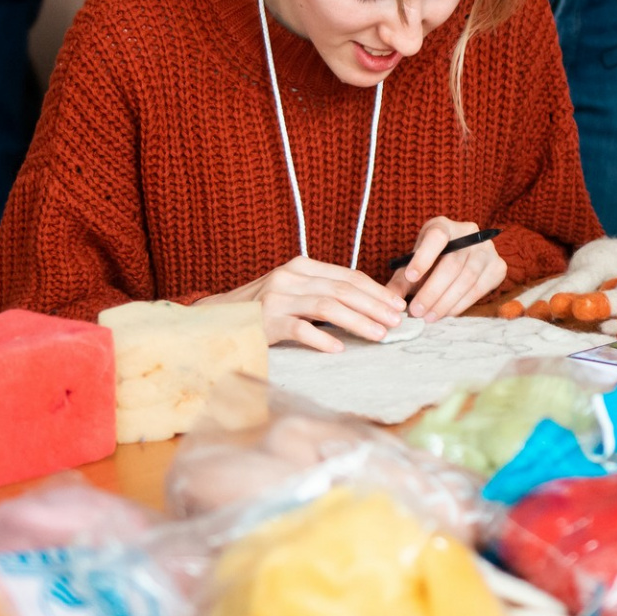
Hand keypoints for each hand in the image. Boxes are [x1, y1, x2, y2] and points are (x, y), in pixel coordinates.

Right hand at [199, 256, 406, 352]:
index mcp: (302, 267)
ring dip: (357, 322)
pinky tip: (338, 348)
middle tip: (395, 322)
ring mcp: (277, 298)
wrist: (220, 318)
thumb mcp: (295, 291)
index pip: (348, 276)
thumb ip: (324, 292)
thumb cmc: (264, 308)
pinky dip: (322, 339)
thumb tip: (369, 306)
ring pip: (327, 307)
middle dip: (374, 306)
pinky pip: (300, 330)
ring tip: (378, 334)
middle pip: (342, 290)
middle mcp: (290, 277)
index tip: (397, 305)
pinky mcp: (266, 321)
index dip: (376, 291)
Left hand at [388, 217, 507, 320]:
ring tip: (429, 316)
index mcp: (443, 225)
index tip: (410, 277)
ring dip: (446, 301)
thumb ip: (401, 281)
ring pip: (467, 278)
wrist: (462, 258)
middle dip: (432, 291)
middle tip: (417, 311)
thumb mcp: (414, 266)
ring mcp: (487, 249)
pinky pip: (480, 288)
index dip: (424, 257)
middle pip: (452, 263)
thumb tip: (389, 301)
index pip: (437, 236)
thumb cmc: (433, 262)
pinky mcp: (498, 266)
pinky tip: (448, 313)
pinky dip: (462, 304)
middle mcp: (469, 232)